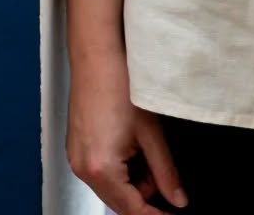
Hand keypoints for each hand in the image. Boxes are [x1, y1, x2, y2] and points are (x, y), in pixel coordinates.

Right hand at [67, 48, 187, 212]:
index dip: (156, 214)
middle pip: (120, 201)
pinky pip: (100, 170)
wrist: (96, 55)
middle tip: (164, 170)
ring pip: (111, 186)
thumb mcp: (151, 132)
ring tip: (147, 146)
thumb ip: (166, 171)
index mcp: (101, 169)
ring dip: (133, 178)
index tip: (173, 213)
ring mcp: (76, 158)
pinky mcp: (76, 147)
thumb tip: (177, 197)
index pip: (132, 210)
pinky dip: (119, 166)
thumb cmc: (119, 83)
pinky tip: (132, 142)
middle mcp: (82, 169)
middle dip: (145, 193)